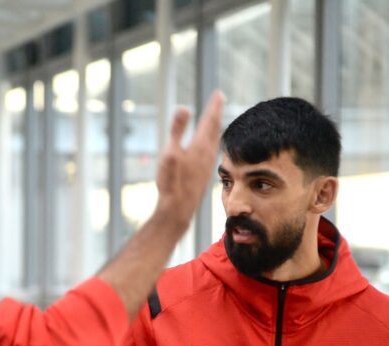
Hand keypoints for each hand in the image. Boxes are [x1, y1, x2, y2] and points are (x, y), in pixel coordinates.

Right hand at [155, 91, 223, 225]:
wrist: (178, 209)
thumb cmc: (172, 182)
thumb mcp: (170, 153)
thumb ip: (177, 130)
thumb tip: (184, 107)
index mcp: (201, 146)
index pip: (210, 120)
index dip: (214, 106)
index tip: (218, 94)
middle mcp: (208, 154)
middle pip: (215, 129)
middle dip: (216, 114)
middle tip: (218, 101)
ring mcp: (208, 165)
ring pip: (215, 141)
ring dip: (215, 129)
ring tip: (215, 121)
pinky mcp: (204, 174)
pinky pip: (211, 152)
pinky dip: (212, 142)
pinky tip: (209, 148)